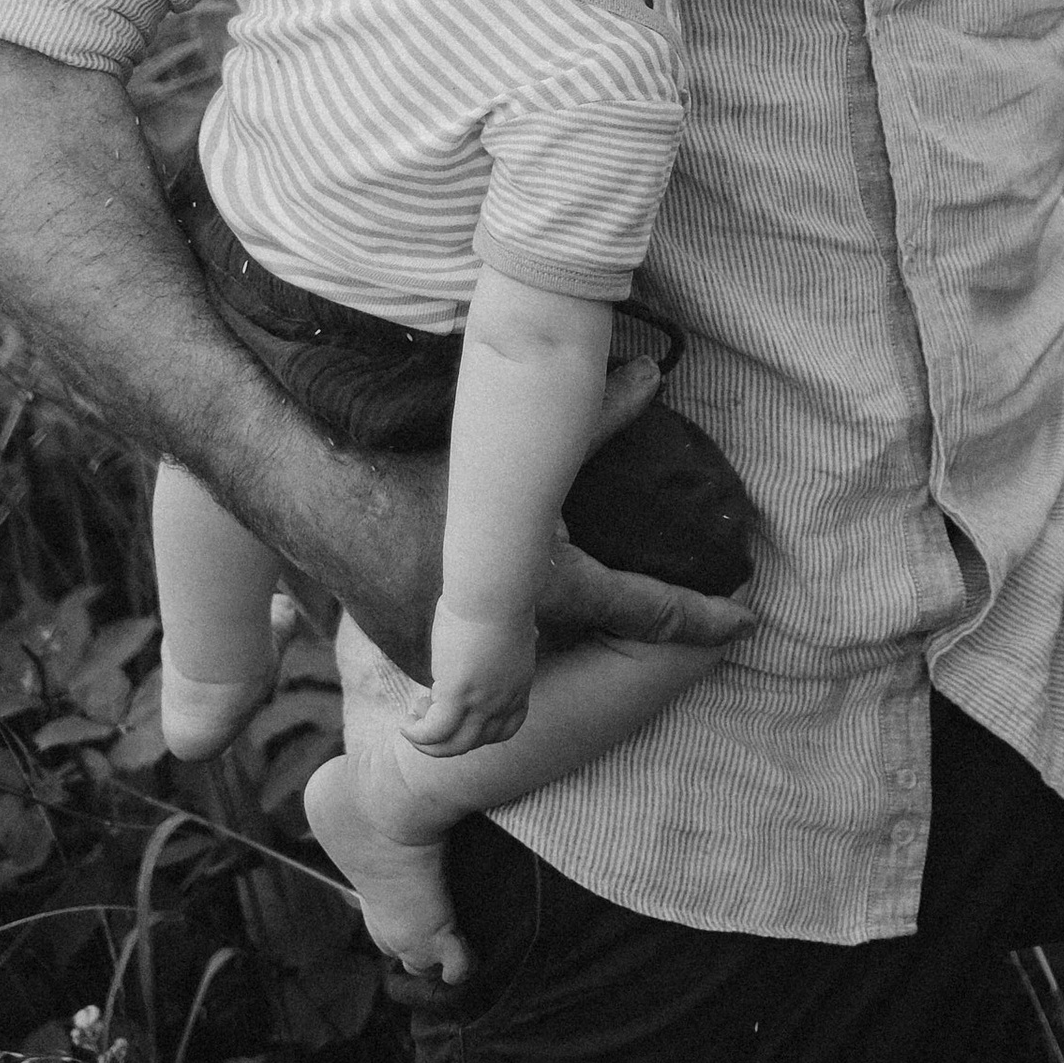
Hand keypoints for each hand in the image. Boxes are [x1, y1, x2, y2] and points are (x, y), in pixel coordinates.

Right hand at [320, 361, 754, 681]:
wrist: (316, 490)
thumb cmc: (419, 461)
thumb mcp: (512, 448)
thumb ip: (591, 421)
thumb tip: (655, 372)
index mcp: (545, 582)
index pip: (645, 607)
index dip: (701, 617)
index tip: (747, 624)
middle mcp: (508, 634)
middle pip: (582, 662)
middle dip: (623, 659)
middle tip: (670, 643)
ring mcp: (452, 659)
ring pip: (512, 690)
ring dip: (529, 681)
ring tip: (558, 670)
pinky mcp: (409, 657)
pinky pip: (454, 680)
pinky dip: (470, 678)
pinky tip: (474, 668)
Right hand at [405, 599, 537, 756]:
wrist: (493, 591)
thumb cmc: (501, 599)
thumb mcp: (518, 628)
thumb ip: (520, 639)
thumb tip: (531, 630)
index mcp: (519, 685)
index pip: (506, 728)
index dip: (480, 731)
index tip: (460, 716)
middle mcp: (503, 700)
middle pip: (475, 740)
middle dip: (449, 736)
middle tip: (427, 711)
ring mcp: (482, 702)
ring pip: (454, 745)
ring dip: (429, 742)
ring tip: (412, 722)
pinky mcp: (456, 695)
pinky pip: (434, 732)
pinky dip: (417, 734)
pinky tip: (406, 722)